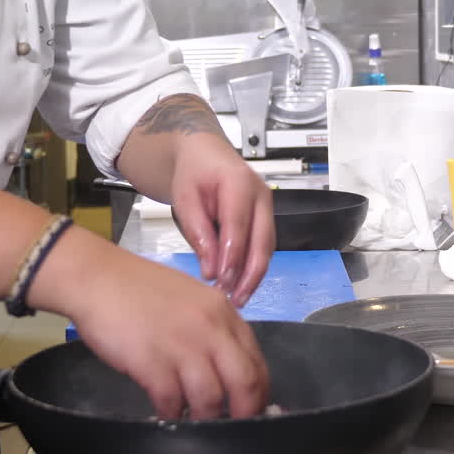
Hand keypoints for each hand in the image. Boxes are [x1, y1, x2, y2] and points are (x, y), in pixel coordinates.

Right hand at [54, 236, 270, 419]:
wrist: (98, 277)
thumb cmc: (140, 290)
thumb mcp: (192, 301)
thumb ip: (214, 331)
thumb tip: (227, 371)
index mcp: (225, 312)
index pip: (257, 362)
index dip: (258, 394)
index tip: (249, 410)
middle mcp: (211, 328)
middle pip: (244, 383)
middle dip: (243, 414)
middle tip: (231, 429)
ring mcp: (182, 345)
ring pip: (211, 399)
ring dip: (204, 419)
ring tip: (194, 422)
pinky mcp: (152, 362)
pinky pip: (172, 402)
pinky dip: (171, 414)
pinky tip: (166, 412)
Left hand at [168, 135, 274, 306]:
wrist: (204, 155)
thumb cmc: (193, 173)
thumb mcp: (185, 199)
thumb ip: (199, 232)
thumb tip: (211, 269)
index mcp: (239, 182)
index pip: (238, 226)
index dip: (231, 257)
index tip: (220, 281)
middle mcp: (261, 194)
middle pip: (263, 241)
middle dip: (249, 274)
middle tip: (235, 299)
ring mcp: (267, 206)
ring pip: (267, 247)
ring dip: (254, 275)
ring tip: (238, 298)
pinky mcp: (266, 218)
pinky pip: (264, 246)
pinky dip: (254, 267)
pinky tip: (241, 284)